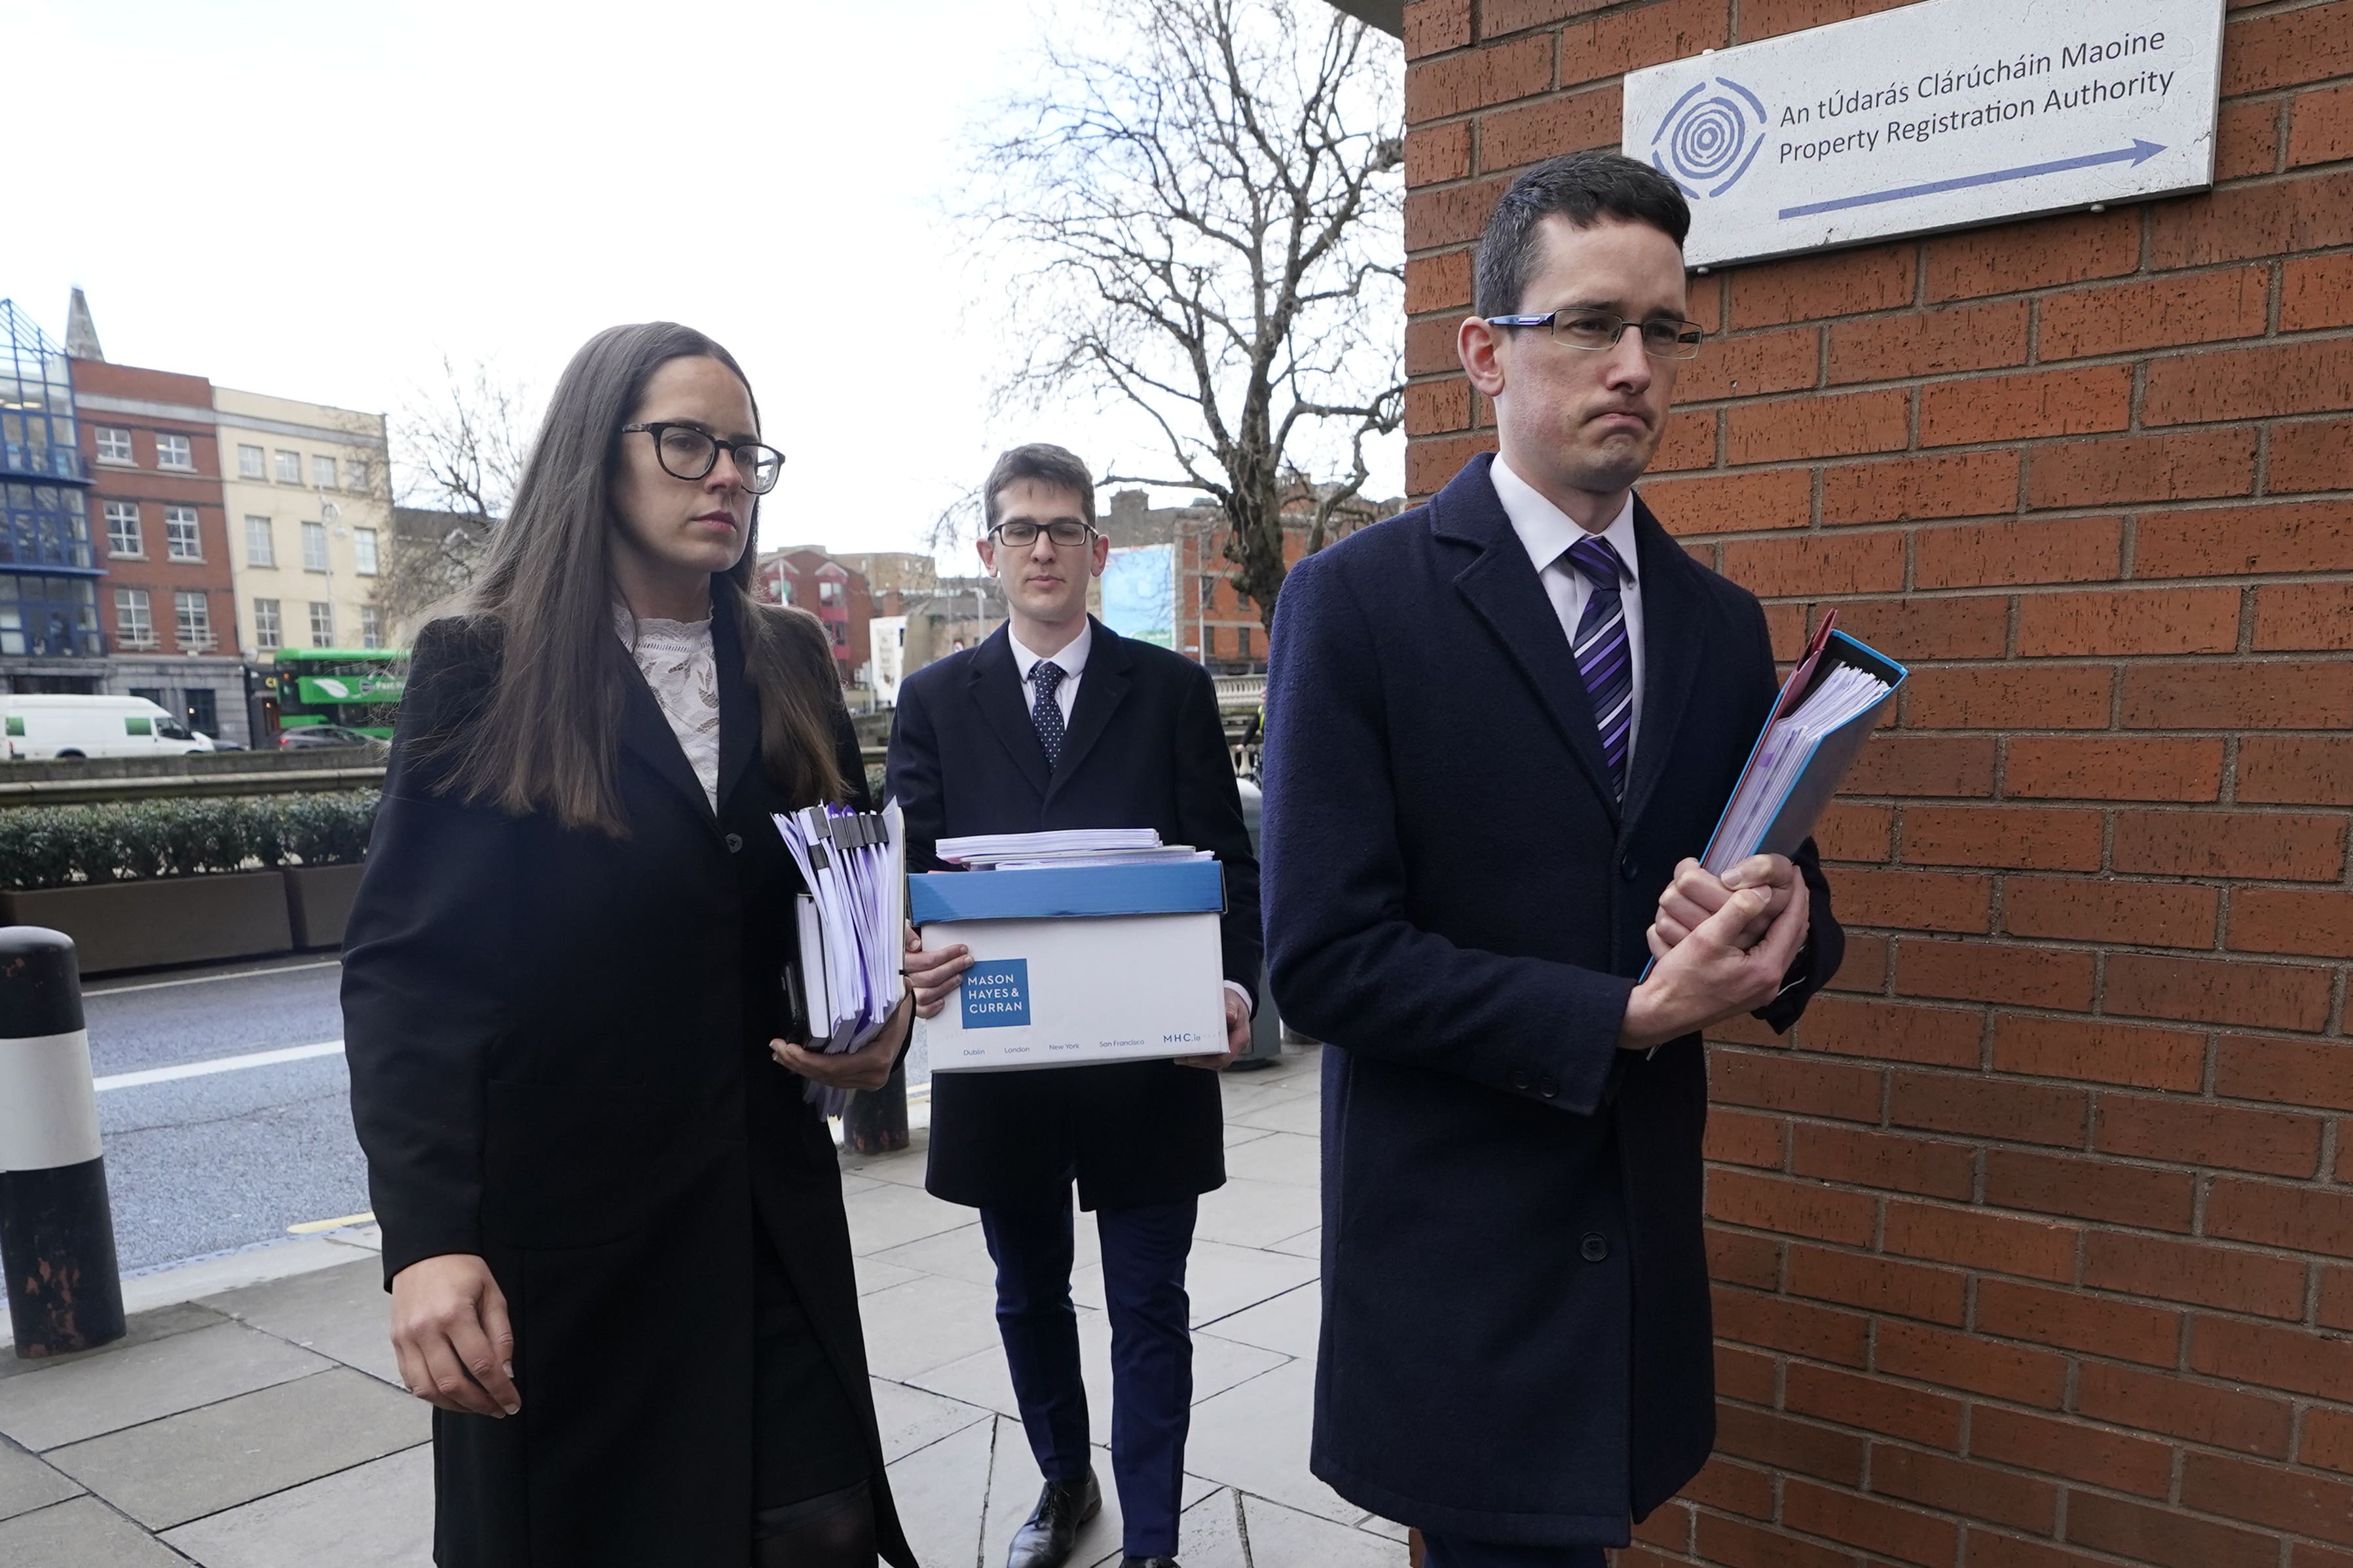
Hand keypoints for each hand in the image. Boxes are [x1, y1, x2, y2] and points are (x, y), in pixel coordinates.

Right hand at [390, 1254, 519, 1417]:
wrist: (424, 1252)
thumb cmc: (462, 1270)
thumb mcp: (492, 1294)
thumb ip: (501, 1334)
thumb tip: (505, 1372)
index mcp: (454, 1315)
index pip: (481, 1365)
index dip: (500, 1390)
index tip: (513, 1403)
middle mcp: (426, 1330)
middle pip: (453, 1383)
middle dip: (480, 1404)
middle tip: (498, 1409)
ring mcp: (406, 1339)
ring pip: (428, 1390)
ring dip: (455, 1406)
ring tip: (477, 1407)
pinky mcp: (396, 1343)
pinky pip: (411, 1381)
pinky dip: (432, 1395)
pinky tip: (451, 1396)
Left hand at [771, 992, 911, 1091]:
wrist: (905, 1033)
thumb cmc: (897, 1018)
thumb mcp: (895, 1005)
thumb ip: (888, 996)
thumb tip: (891, 981)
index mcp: (877, 1059)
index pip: (835, 1066)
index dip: (808, 1060)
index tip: (788, 1047)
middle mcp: (872, 1076)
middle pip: (827, 1075)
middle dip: (797, 1063)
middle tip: (776, 1048)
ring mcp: (865, 1082)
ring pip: (826, 1080)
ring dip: (800, 1068)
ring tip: (780, 1054)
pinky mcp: (857, 1081)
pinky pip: (830, 1079)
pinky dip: (810, 1070)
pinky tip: (794, 1061)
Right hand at [904, 921, 971, 1018]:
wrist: (888, 957)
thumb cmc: (899, 945)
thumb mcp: (900, 931)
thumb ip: (906, 933)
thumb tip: (915, 945)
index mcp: (899, 961)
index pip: (927, 960)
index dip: (947, 955)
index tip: (961, 950)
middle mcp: (901, 978)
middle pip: (930, 977)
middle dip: (953, 967)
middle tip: (967, 961)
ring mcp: (904, 993)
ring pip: (927, 994)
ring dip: (946, 986)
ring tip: (959, 977)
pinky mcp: (908, 1005)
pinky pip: (920, 1010)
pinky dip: (933, 1007)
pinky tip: (943, 1000)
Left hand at [1178, 989, 1252, 1069]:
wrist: (1233, 1005)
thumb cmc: (1233, 1005)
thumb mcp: (1233, 1002)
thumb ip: (1231, 1008)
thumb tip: (1229, 1016)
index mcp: (1240, 1038)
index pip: (1225, 1057)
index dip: (1209, 1059)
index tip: (1193, 1056)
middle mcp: (1233, 1048)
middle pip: (1215, 1062)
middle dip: (1197, 1061)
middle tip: (1181, 1056)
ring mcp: (1225, 1050)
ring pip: (1210, 1063)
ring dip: (1193, 1061)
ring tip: (1179, 1056)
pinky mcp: (1217, 1050)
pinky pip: (1206, 1058)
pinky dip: (1194, 1057)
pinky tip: (1183, 1053)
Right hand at [1620, 878, 1809, 1050]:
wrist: (1661, 1015)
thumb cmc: (1680, 980)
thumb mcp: (1706, 939)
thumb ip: (1737, 912)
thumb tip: (1764, 890)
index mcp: (1766, 969)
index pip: (1793, 924)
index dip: (1796, 894)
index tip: (1795, 871)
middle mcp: (1770, 983)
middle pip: (1794, 936)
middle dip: (1794, 906)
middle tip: (1791, 881)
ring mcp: (1761, 990)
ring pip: (1783, 947)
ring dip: (1784, 922)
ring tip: (1779, 897)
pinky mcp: (1749, 992)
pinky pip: (1770, 957)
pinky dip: (1771, 936)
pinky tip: (1760, 925)